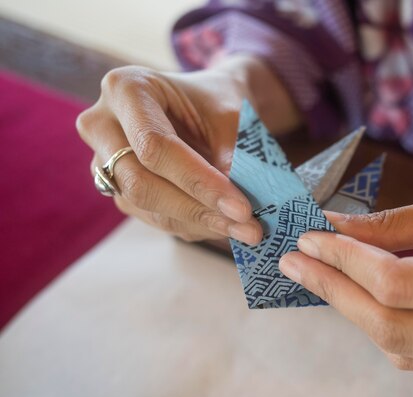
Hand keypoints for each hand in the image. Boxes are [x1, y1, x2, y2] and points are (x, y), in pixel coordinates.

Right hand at [77, 56, 299, 243]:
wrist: (206, 105)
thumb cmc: (217, 102)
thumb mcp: (232, 117)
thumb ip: (232, 158)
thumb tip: (236, 210)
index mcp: (126, 88)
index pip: (155, 146)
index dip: (198, 182)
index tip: (242, 208)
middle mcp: (102, 124)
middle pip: (140, 183)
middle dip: (198, 209)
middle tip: (248, 228)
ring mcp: (103, 160)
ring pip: (146, 206)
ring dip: (199, 223)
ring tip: (246, 230)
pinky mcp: (116, 188)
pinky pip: (151, 216)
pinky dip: (192, 223)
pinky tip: (224, 223)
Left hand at [279, 171, 412, 376]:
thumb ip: (395, 225)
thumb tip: (331, 230)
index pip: (401, 284)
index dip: (346, 262)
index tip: (310, 240)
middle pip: (395, 325)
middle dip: (336, 291)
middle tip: (297, 262)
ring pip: (401, 346)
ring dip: (354, 309)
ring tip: (321, 273)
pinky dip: (381, 325)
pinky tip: (361, 295)